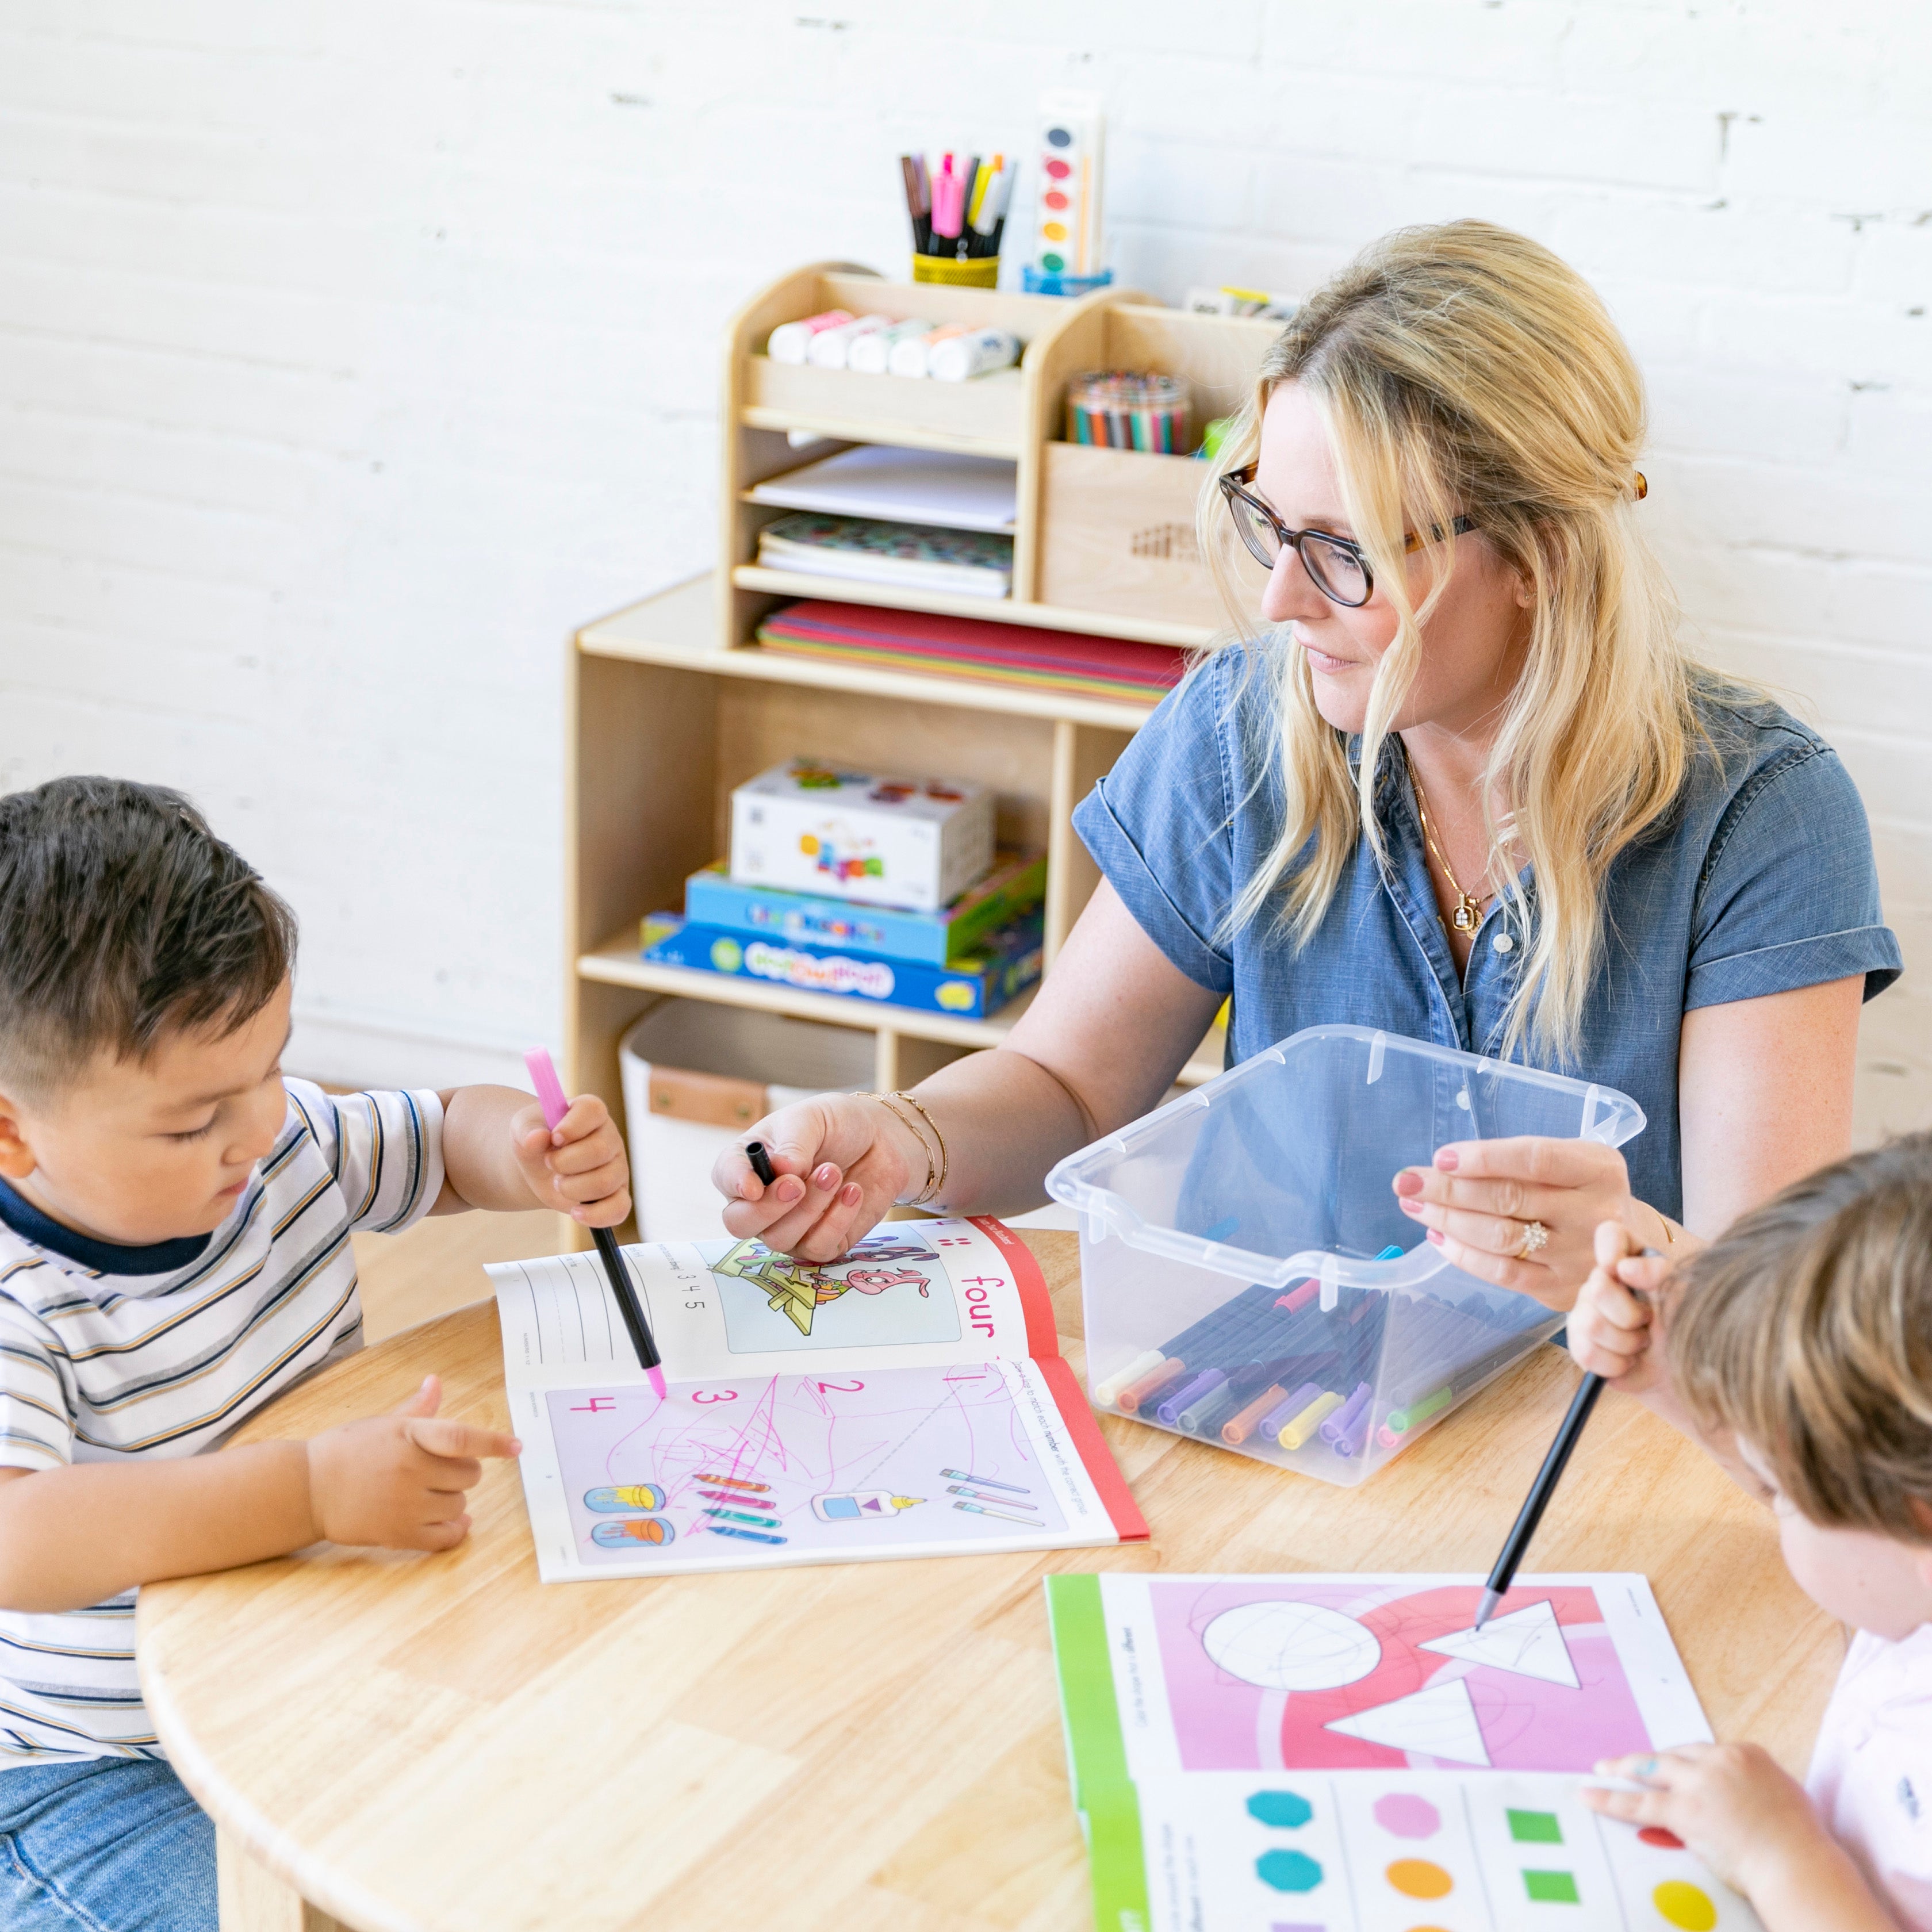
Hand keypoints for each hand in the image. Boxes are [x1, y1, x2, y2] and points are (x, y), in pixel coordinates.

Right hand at [304, 1375, 519, 1551]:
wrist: (306, 1489)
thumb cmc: (346, 1451)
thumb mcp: (382, 1424)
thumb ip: (416, 1409)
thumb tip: (436, 1382)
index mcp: (410, 1436)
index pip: (461, 1438)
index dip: (493, 1442)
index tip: (517, 1447)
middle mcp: (411, 1469)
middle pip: (469, 1475)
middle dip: (462, 1473)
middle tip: (439, 1472)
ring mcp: (405, 1504)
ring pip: (459, 1505)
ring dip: (453, 1501)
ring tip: (429, 1494)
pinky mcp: (398, 1534)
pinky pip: (445, 1537)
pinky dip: (455, 1531)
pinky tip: (454, 1523)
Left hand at [511, 1092, 629, 1225]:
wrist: (539, 1167)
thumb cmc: (536, 1140)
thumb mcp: (522, 1129)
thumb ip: (527, 1130)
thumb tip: (536, 1138)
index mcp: (589, 1112)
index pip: (594, 1111)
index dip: (573, 1126)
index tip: (553, 1138)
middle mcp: (609, 1137)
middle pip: (600, 1151)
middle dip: (565, 1163)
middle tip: (549, 1164)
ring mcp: (617, 1167)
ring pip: (606, 1182)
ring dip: (573, 1188)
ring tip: (558, 1183)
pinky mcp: (617, 1194)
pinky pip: (619, 1208)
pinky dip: (596, 1215)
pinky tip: (575, 1212)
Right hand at [711, 1092, 920, 1261]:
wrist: (882, 1140)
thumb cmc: (837, 1125)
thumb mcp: (813, 1119)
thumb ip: (795, 1143)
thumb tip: (782, 1171)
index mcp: (748, 1163)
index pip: (725, 1178)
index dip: (735, 1184)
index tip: (754, 1186)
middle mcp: (761, 1200)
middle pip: (740, 1223)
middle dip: (767, 1208)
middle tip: (797, 1184)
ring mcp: (789, 1226)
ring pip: (780, 1238)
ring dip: (809, 1207)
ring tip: (834, 1172)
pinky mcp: (821, 1242)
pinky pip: (817, 1248)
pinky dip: (836, 1220)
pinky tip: (852, 1191)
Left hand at [1390, 1136, 1652, 1309]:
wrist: (1631, 1250)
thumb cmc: (1585, 1194)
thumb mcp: (1574, 1161)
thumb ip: (1523, 1160)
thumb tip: (1449, 1165)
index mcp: (1599, 1169)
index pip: (1534, 1159)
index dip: (1483, 1158)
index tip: (1440, 1157)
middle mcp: (1594, 1213)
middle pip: (1509, 1199)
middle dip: (1449, 1189)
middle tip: (1407, 1181)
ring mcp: (1579, 1257)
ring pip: (1500, 1237)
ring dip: (1448, 1221)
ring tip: (1414, 1206)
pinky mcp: (1561, 1290)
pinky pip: (1503, 1273)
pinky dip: (1464, 1255)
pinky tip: (1438, 1238)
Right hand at [1569, 1218, 1676, 1392]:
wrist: (1692, 1369)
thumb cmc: (1691, 1325)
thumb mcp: (1687, 1294)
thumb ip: (1659, 1272)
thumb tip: (1623, 1269)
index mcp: (1632, 1258)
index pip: (1609, 1234)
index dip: (1610, 1249)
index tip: (1620, 1269)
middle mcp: (1603, 1281)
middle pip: (1597, 1288)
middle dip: (1629, 1315)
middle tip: (1649, 1322)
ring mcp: (1587, 1313)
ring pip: (1590, 1325)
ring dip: (1626, 1343)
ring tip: (1643, 1343)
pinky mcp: (1582, 1346)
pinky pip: (1586, 1353)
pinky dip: (1616, 1364)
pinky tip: (1630, 1360)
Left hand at [1585, 1744, 1840, 1903]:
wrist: (1797, 1863)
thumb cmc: (1800, 1842)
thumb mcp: (1784, 1796)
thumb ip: (1757, 1787)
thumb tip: (1747, 1794)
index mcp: (1746, 1753)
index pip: (1706, 1753)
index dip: (1690, 1764)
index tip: (1679, 1771)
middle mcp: (1719, 1759)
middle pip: (1676, 1755)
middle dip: (1654, 1761)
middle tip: (1633, 1764)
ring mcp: (1698, 1782)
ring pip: (1651, 1768)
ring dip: (1624, 1767)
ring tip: (1603, 1769)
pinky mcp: (1683, 1808)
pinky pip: (1638, 1802)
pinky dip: (1610, 1798)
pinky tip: (1589, 1795)